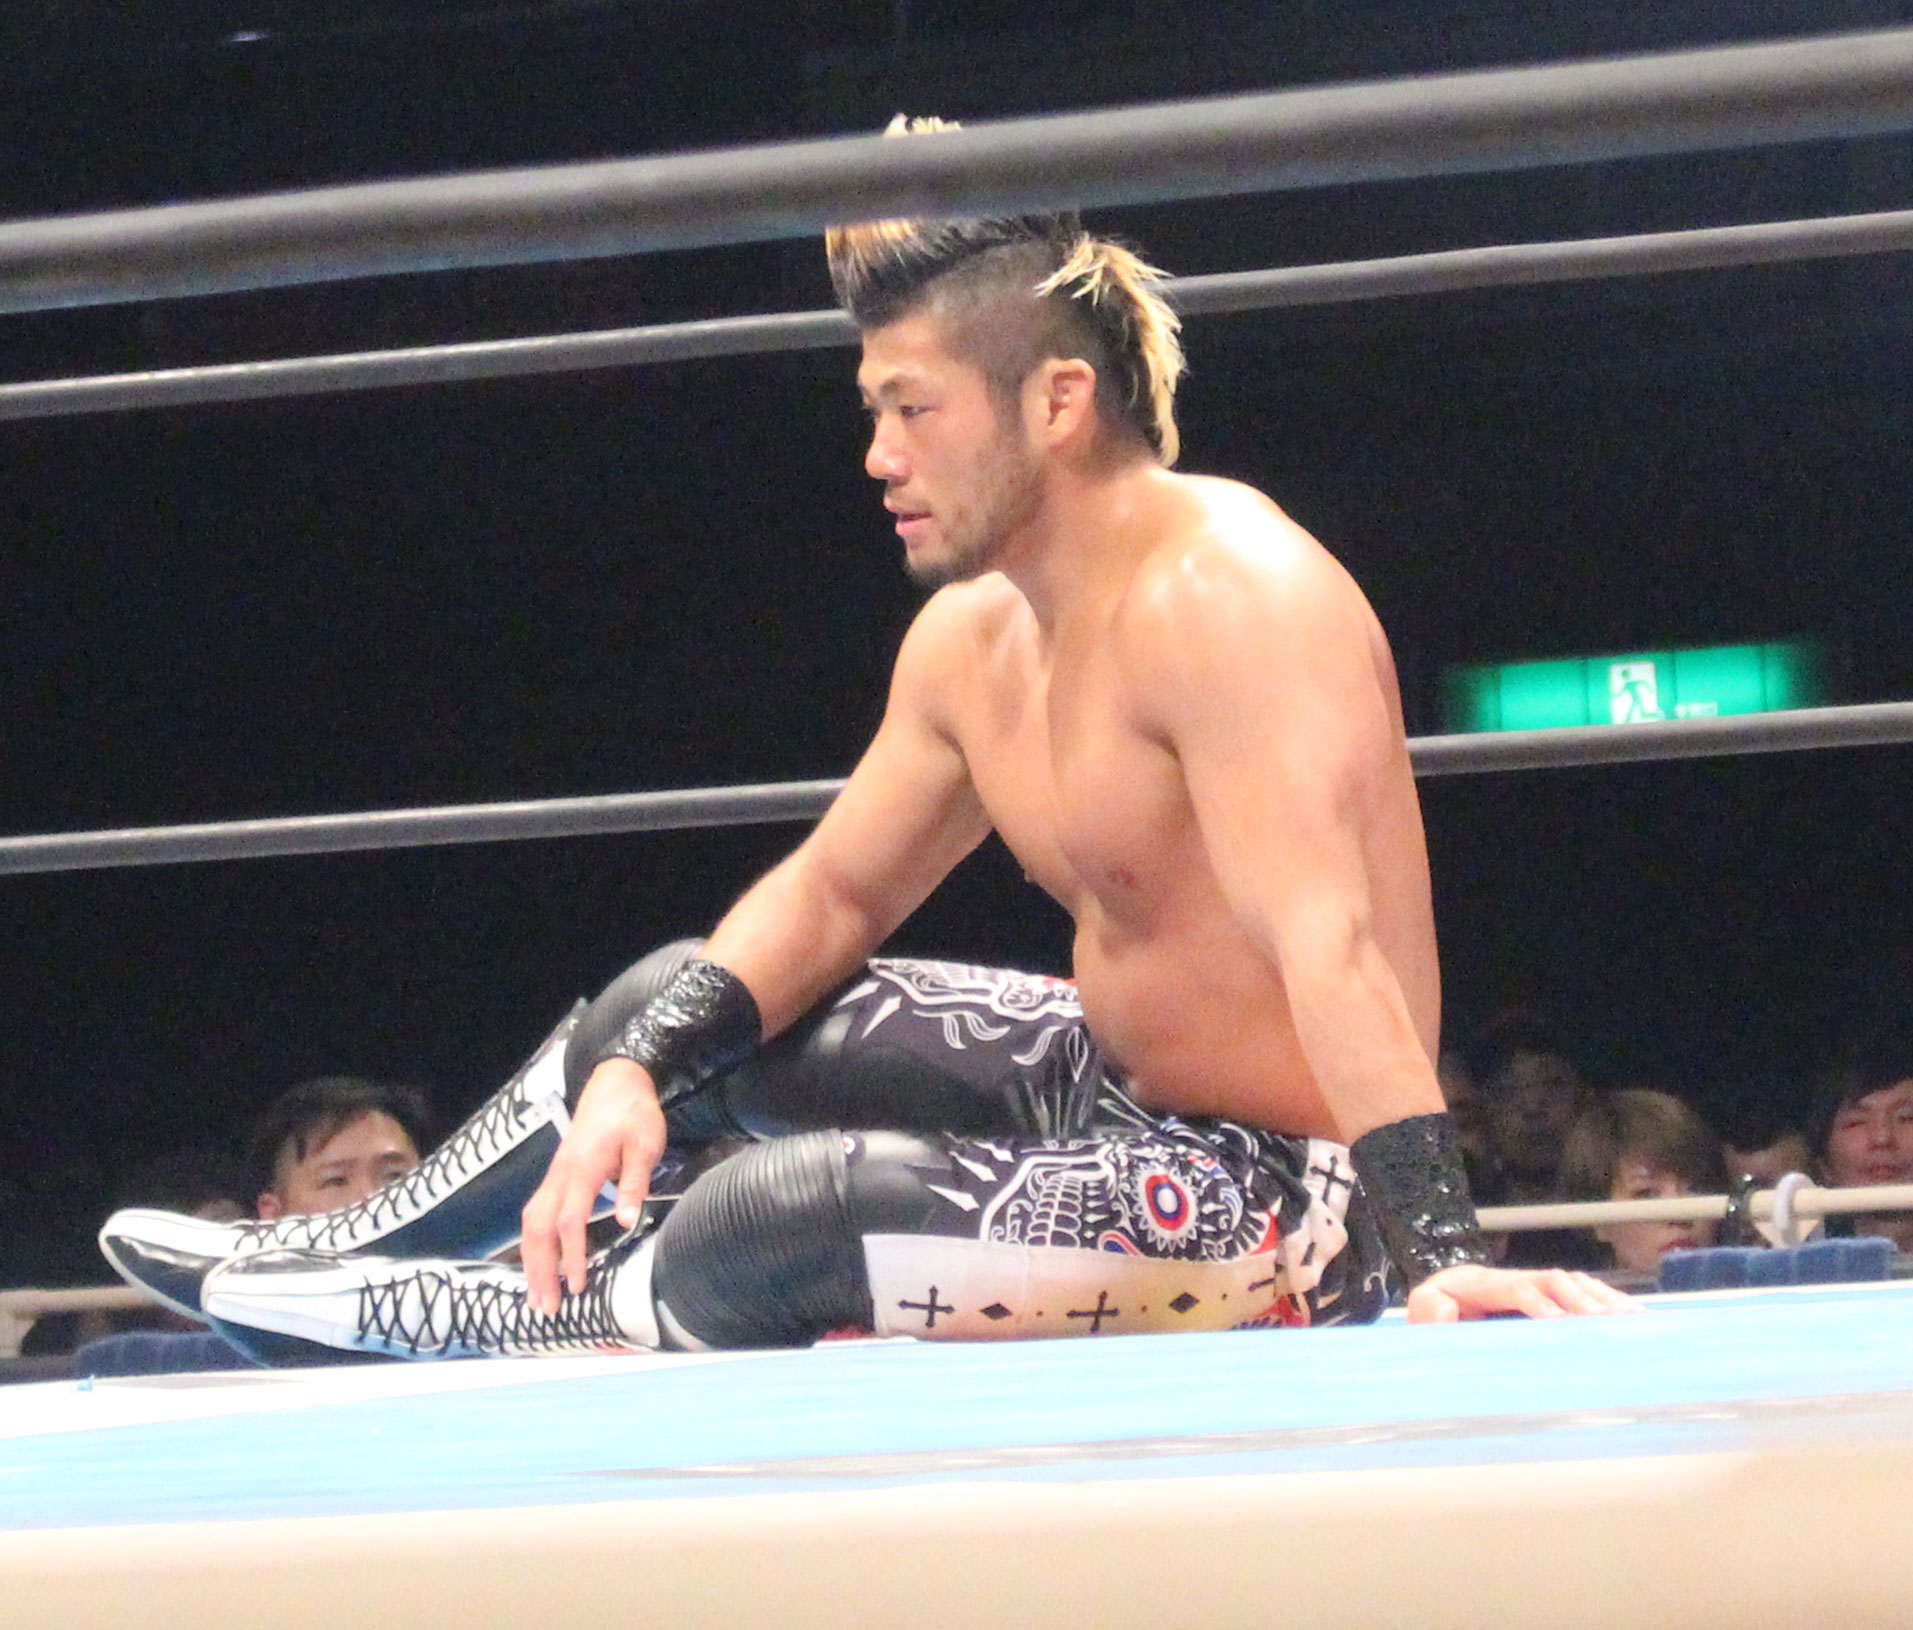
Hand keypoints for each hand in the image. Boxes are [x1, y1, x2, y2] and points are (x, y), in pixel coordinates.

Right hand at [520, 1058, 667, 1314]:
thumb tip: (625, 1221)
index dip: (571, 1256)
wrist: (616, 1082)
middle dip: (541, 1270)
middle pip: (539, 1229)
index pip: (569, 1220)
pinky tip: (539, 1263)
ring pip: (531, 1223)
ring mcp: (554, 1175)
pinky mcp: (556, 1175)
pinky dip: (534, 1242)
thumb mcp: (645, 1144)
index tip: (578, 1286)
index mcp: (583, 1169)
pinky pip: (536, 1213)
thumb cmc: (634, 1114)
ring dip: (532, 1261)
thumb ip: (635, 1181)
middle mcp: (560, 1174)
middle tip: (548, 1308)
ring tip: (537, 1297)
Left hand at [1405, 1263, 1639, 1323]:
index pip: (1514, 1287)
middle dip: (1581, 1300)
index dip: (1539, 1302)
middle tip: (1608, 1323)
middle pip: (1552, 1280)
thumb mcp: (1419, 1321)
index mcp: (1475, 1283)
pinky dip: (1605, 1304)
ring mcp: (1525, 1286)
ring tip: (1633, 1319)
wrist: (1431, 1323)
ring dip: (1602, 1300)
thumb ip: (1426, 1314)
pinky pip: (1577, 1295)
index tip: (1561, 1322)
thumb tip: (1443, 1305)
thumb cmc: (1429, 1327)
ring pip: (1571, 1284)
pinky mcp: (1541, 1300)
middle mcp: (1505, 1279)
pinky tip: (1632, 1318)